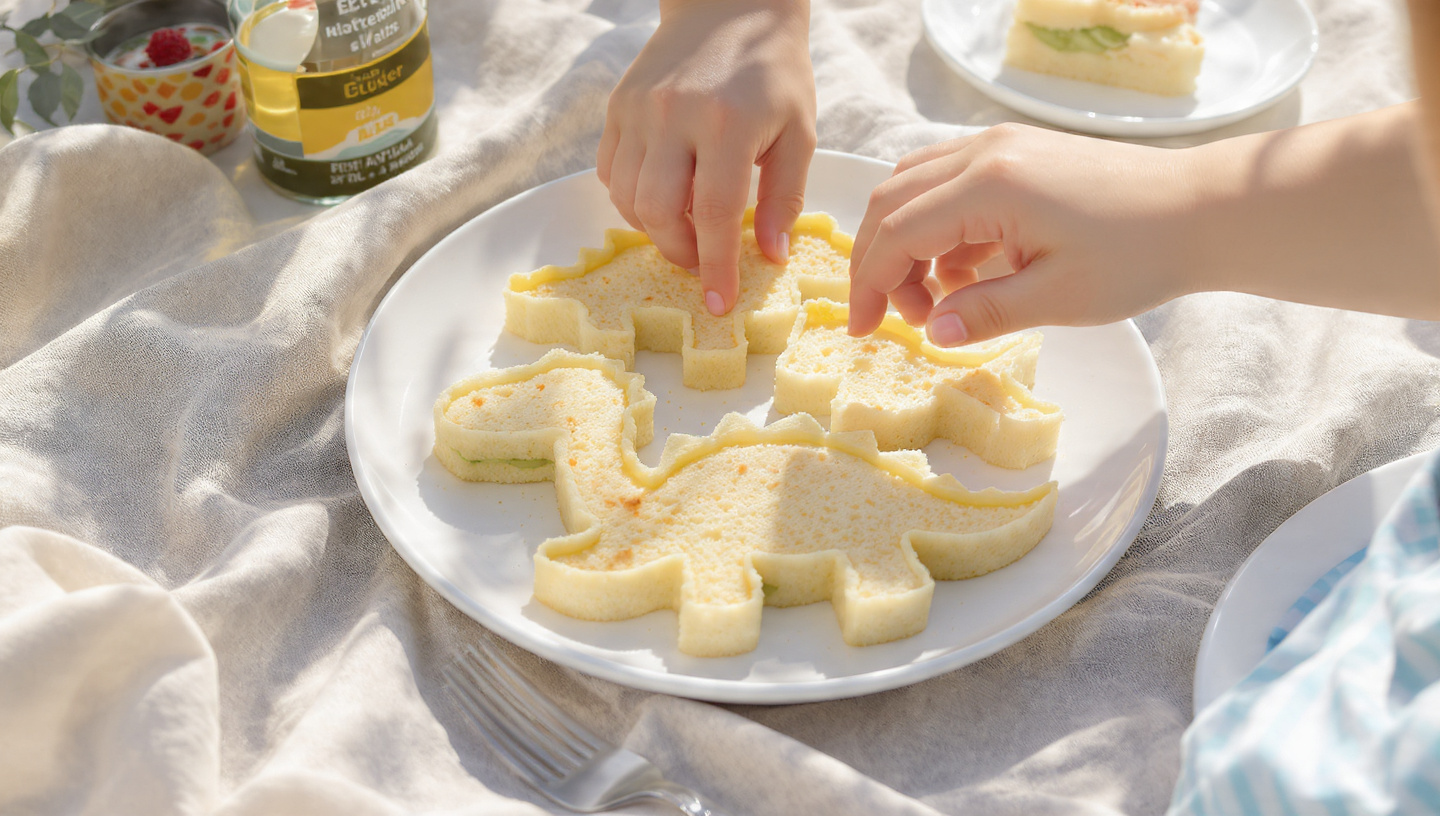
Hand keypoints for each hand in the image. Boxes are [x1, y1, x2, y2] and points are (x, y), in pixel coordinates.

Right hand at [598, 0, 816, 315]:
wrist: (729, 6)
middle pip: (659, 211)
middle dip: (679, 252)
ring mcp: (639, 110)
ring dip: (655, 229)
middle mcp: (674, 115)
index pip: (715, 213)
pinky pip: (611, 172)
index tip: (719, 303)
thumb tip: (769, 257)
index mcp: (728, 122)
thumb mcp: (799, 131)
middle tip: (702, 263)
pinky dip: (633, 199)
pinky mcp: (618, 107)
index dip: (715, 266)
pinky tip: (664, 196)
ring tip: (686, 229)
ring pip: (628, 197)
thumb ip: (785, 198)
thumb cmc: (773, 72)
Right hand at [849, 108, 1439, 345]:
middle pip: (892, 202)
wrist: (1204, 210)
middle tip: (892, 319)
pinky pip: (949, 183)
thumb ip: (984, 313)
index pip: (896, 233)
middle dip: (878, 263)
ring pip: (915, 187)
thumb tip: (933, 331)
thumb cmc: (1139, 253)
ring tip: (934, 300)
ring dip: (905, 243)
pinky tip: (966, 273)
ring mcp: (1000, 146)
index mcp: (988, 186)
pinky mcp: (1018, 153)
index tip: (864, 330)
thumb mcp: (1058, 298)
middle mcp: (984, 153)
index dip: (870, 285)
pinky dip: (938, 227)